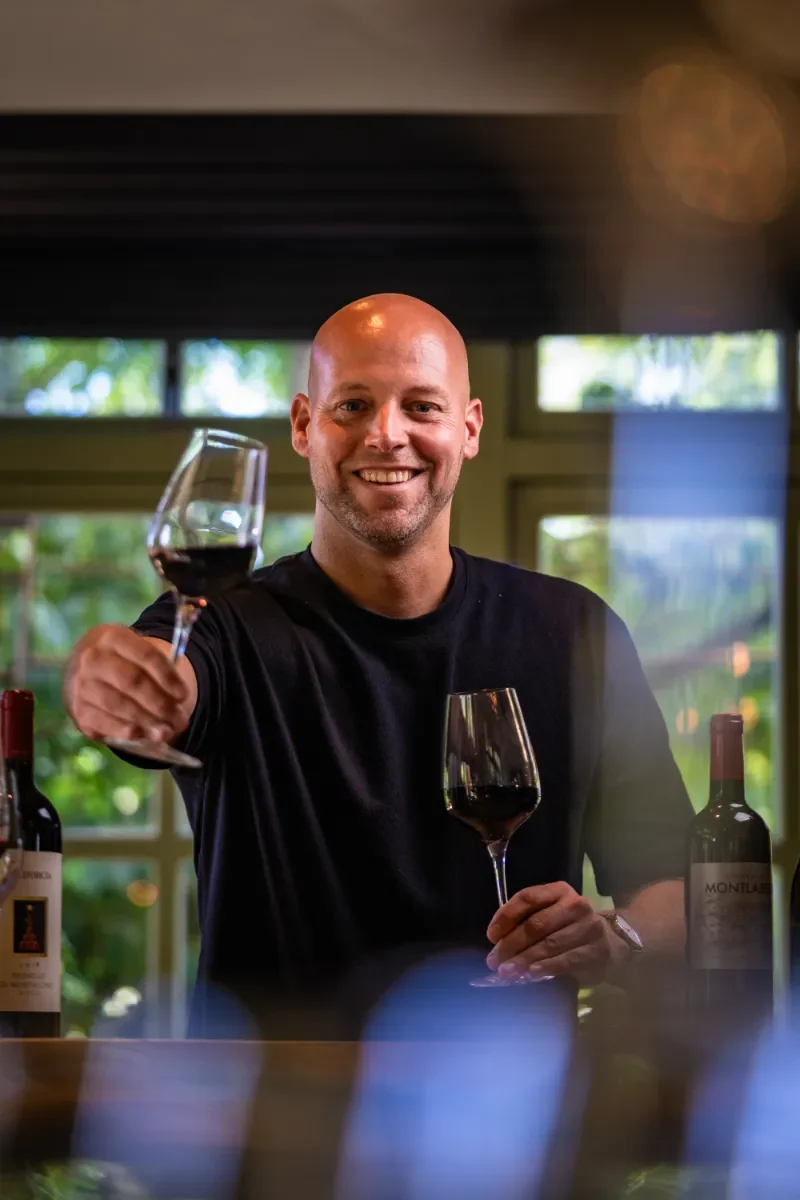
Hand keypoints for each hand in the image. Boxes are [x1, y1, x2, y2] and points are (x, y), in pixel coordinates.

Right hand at [64, 624, 194, 744]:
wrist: (84, 668)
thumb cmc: (121, 660)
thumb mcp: (136, 650)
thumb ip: (158, 669)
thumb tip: (177, 701)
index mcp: (111, 637)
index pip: (146, 655)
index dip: (167, 677)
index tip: (184, 695)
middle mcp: (92, 658)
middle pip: (132, 682)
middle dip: (160, 704)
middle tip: (180, 719)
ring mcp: (81, 684)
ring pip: (119, 705)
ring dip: (147, 722)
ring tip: (167, 731)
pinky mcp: (78, 709)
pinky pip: (105, 723)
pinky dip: (126, 731)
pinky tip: (142, 734)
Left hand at [485, 881, 627, 983]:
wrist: (612, 944)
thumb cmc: (570, 929)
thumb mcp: (551, 915)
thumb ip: (527, 920)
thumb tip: (497, 940)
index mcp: (559, 891)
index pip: (528, 898)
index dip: (506, 916)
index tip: (491, 935)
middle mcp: (575, 905)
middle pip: (536, 924)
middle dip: (511, 944)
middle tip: (494, 961)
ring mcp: (588, 927)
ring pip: (549, 944)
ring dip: (524, 959)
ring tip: (507, 971)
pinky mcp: (596, 950)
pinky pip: (565, 960)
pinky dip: (545, 967)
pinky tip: (530, 974)